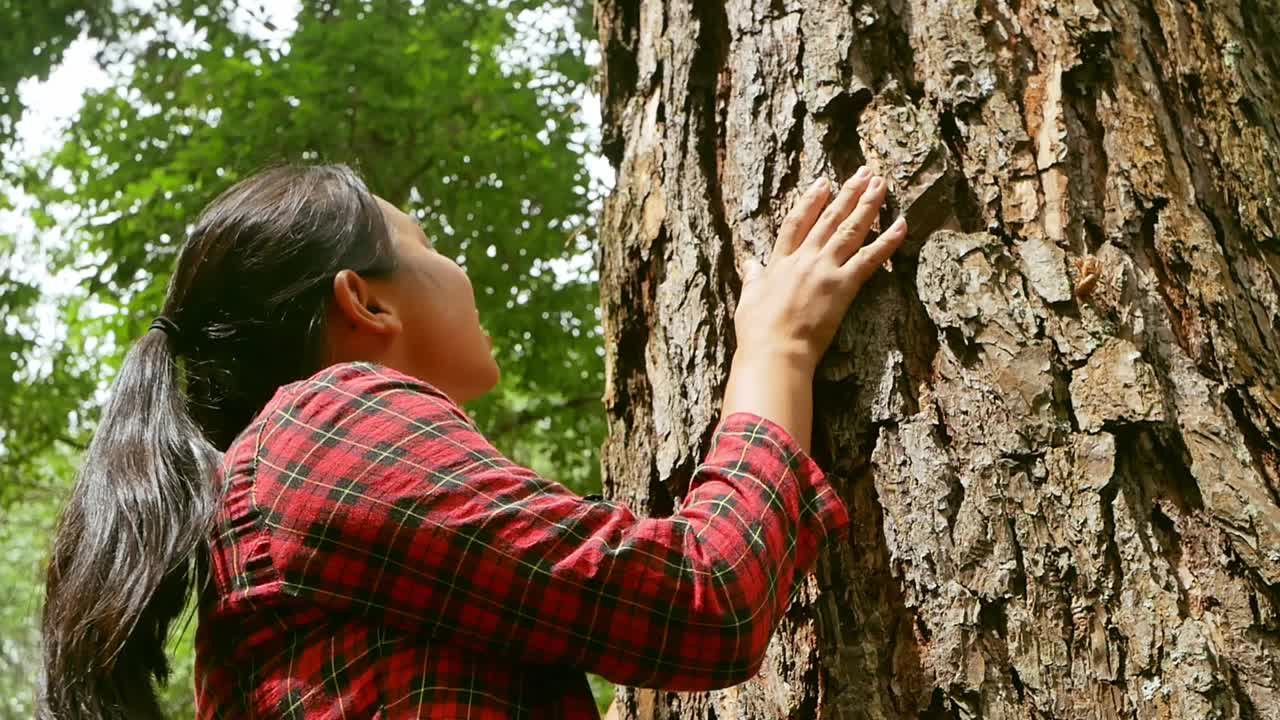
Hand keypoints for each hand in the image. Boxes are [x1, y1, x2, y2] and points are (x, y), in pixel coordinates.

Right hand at [735, 168, 905, 373]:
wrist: (775, 351)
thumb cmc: (758, 331)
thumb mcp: (748, 299)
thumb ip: (752, 278)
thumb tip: (749, 264)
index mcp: (780, 262)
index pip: (797, 222)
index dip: (811, 201)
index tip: (823, 183)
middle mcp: (804, 259)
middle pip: (830, 218)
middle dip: (848, 193)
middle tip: (864, 172)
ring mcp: (825, 270)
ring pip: (851, 229)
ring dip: (868, 205)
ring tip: (881, 184)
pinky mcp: (843, 286)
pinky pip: (870, 258)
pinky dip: (887, 240)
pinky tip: (901, 224)